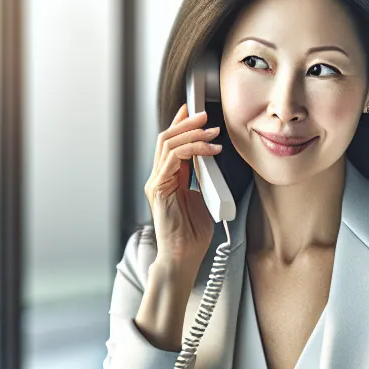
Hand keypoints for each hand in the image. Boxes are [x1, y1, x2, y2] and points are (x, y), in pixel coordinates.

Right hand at [146, 102, 222, 278]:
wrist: (183, 257)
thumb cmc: (193, 235)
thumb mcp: (202, 197)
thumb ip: (201, 177)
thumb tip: (210, 159)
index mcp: (168, 179)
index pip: (171, 144)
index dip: (181, 124)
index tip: (194, 111)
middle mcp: (159, 178)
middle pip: (167, 138)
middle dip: (187, 123)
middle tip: (205, 115)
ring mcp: (157, 183)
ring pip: (168, 144)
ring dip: (191, 133)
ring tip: (211, 130)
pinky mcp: (159, 189)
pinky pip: (172, 159)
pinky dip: (192, 150)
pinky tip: (209, 150)